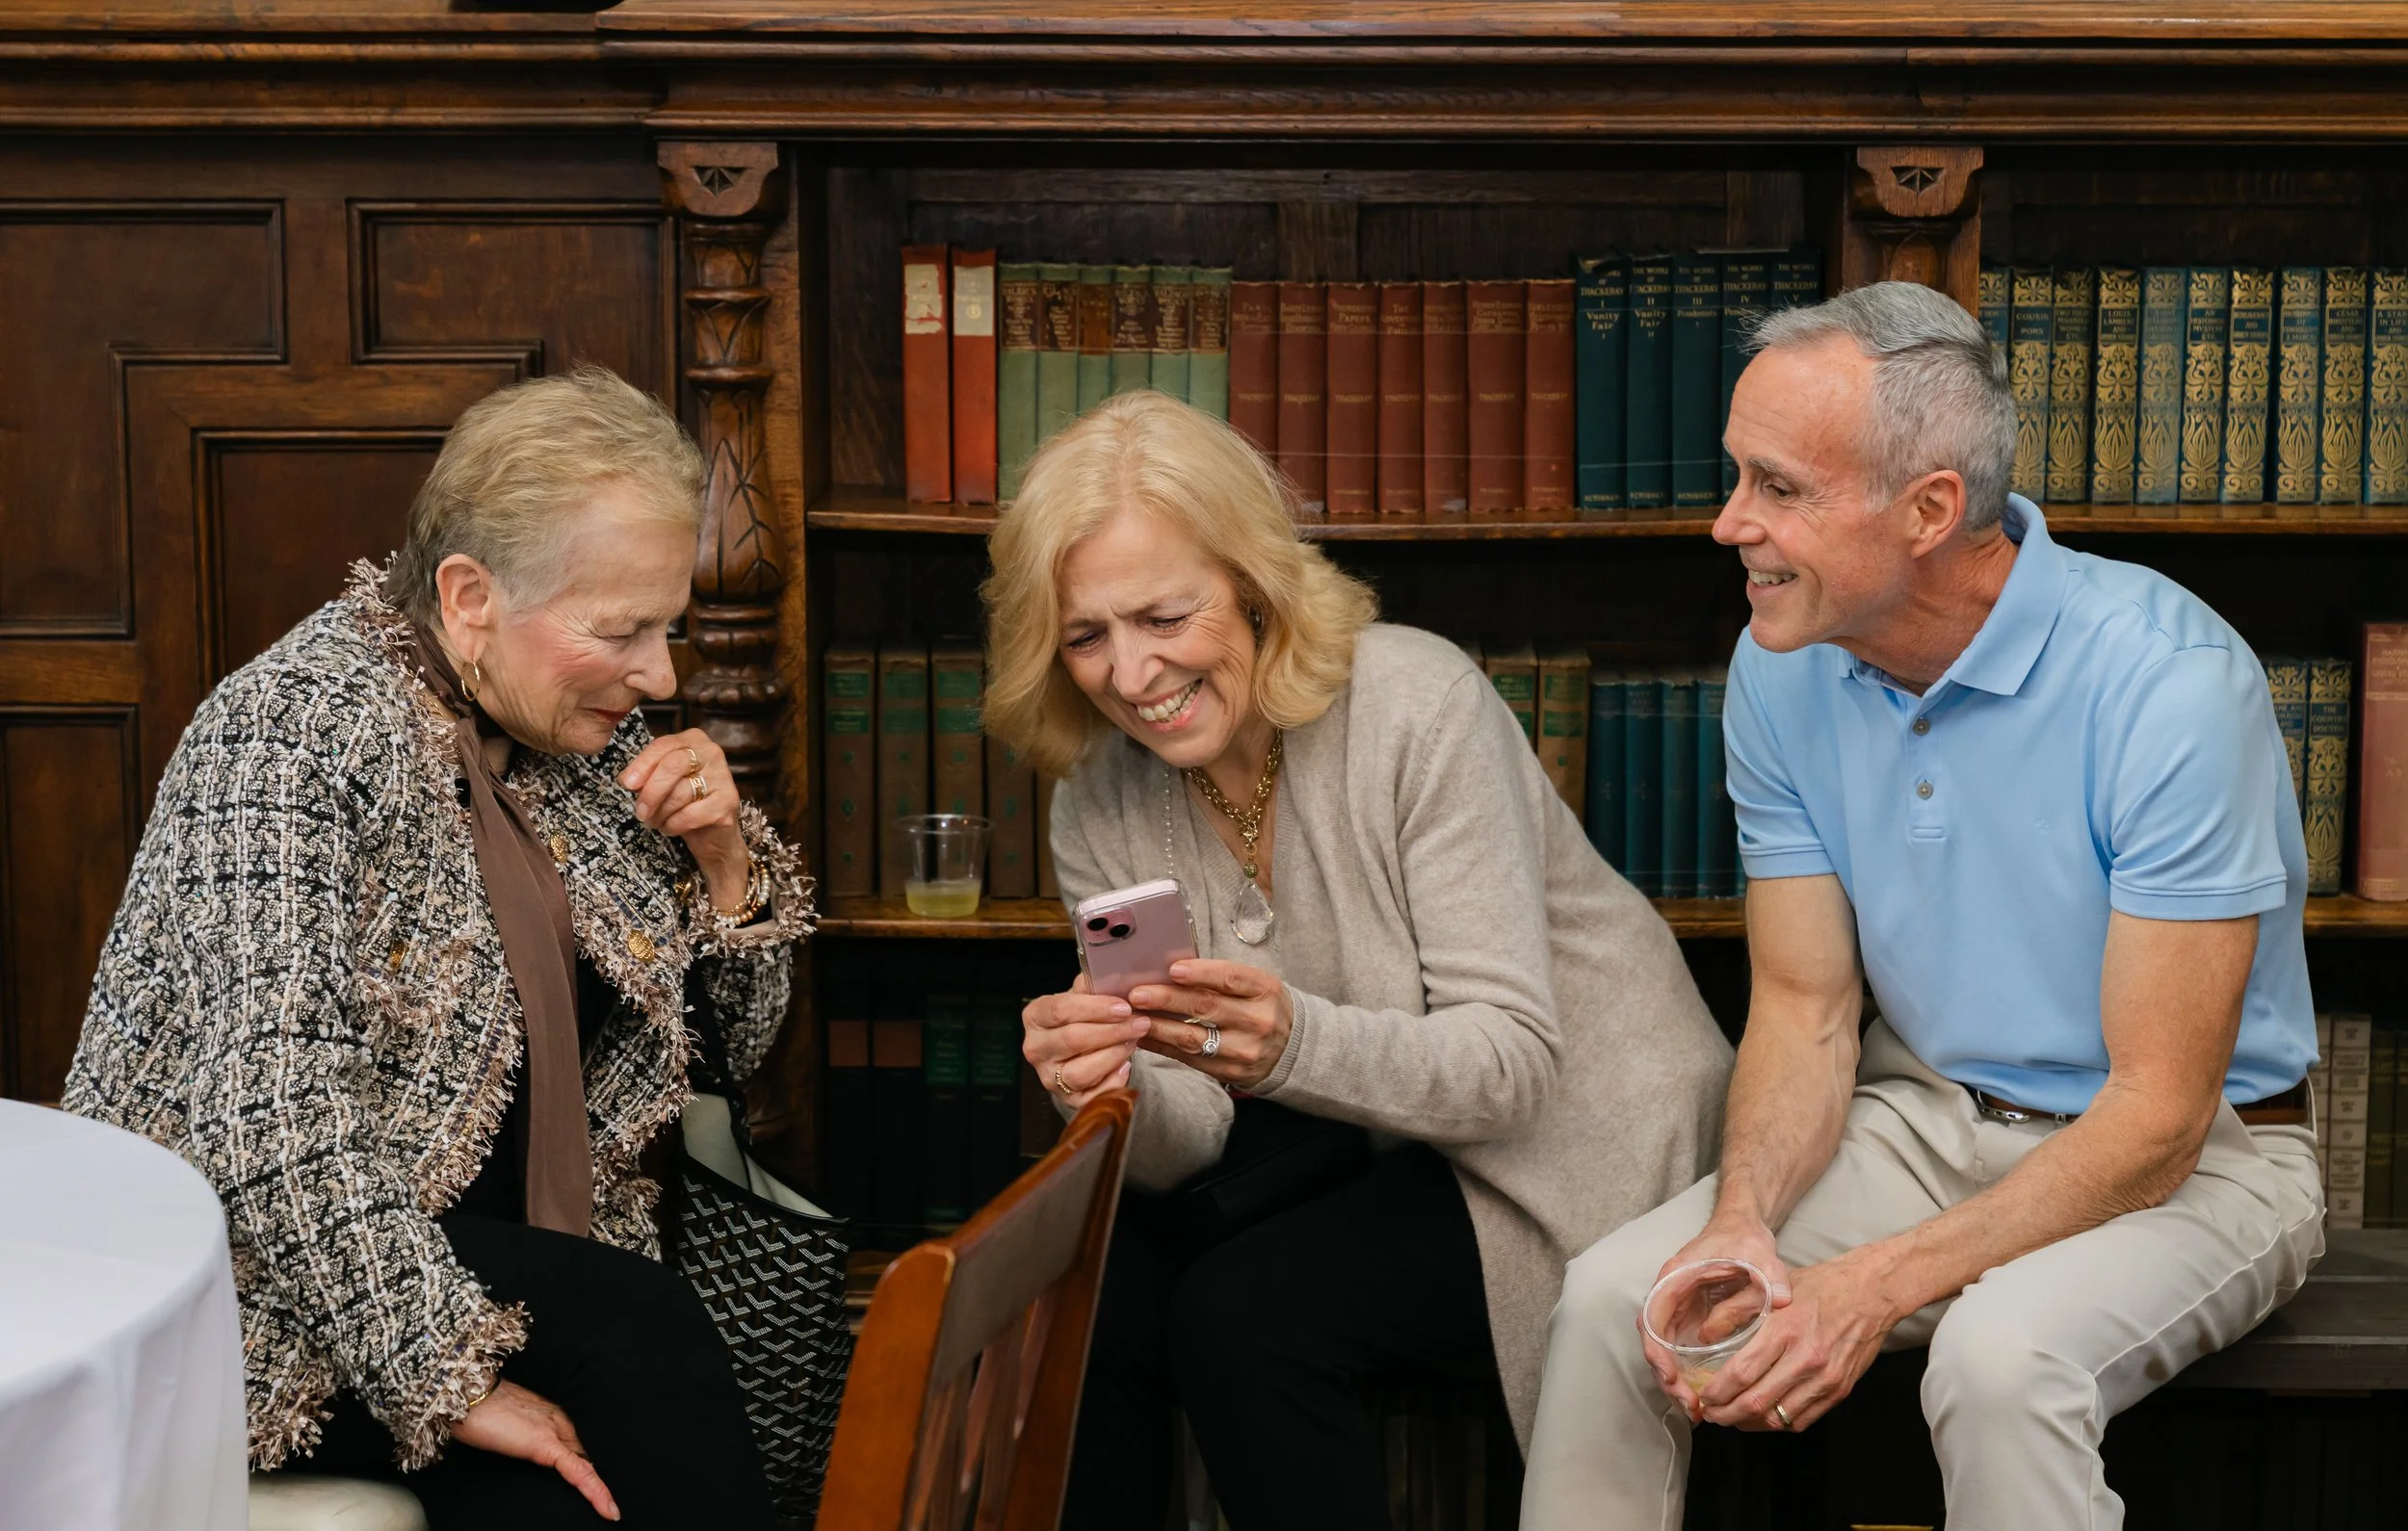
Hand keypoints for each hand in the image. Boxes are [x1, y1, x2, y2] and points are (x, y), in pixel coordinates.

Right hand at [451, 1379, 619, 1520]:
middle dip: (607, 1471)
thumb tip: (530, 1447)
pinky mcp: (546, 1445)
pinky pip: (579, 1472)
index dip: (598, 1459)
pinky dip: (596, 1491)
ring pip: (591, 1463)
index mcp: (555, 1414)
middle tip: (621, 1498)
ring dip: (605, 1487)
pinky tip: (609, 1509)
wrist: (464, 1395)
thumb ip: (527, 1434)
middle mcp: (562, 1420)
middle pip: (592, 1450)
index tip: (608, 1481)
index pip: (584, 1440)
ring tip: (616, 1510)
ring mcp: (556, 1431)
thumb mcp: (510, 1423)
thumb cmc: (480, 1409)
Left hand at [619, 728, 747, 909]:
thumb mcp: (663, 783)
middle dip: (651, 792)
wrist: (713, 833)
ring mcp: (723, 777)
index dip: (642, 765)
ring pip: (680, 793)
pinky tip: (670, 827)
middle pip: (672, 766)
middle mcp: (712, 753)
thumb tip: (627, 779)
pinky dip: (673, 825)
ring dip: (660, 813)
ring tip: (655, 821)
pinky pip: (690, 815)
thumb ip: (646, 775)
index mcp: (694, 740)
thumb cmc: (685, 802)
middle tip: (640, 812)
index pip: (664, 745)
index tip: (627, 784)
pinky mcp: (728, 802)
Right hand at [1022, 973, 1147, 1107]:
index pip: (1061, 1010)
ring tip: (1132, 1042)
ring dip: (1113, 1055)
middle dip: (1112, 1031)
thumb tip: (1110, 977)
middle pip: (1073, 1040)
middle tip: (1139, 1023)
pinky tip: (1125, 1066)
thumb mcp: (1083, 996)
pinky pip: (1091, 1096)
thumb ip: (1092, 986)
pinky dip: (1112, 1082)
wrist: (1081, 1048)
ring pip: (1080, 1072)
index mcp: (1035, 1016)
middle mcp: (1035, 1048)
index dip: (1095, 1008)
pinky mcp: (1066, 1099)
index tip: (1124, 1006)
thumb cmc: (1082, 1017)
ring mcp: (1048, 1077)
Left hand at [1129, 958, 1292, 1091]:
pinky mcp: (1230, 1072)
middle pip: (1206, 1007)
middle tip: (1138, 994)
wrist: (1292, 1049)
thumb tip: (1169, 972)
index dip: (1201, 973)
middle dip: (1167, 999)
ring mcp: (1244, 1050)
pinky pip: (1189, 1058)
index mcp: (1265, 990)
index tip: (1172, 969)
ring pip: (1193, 1038)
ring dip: (1158, 1026)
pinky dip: (1163, 1046)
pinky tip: (1144, 1036)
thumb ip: (1220, 978)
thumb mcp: (1255, 986)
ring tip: (1133, 1017)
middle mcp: (1258, 1020)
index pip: (1231, 978)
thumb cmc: (1263, 1007)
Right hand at [1638, 1212, 1791, 1421]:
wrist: (1740, 1228)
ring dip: (1675, 1382)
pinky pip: (1679, 1353)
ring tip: (1696, 1409)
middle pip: (1655, 1342)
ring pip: (1665, 1352)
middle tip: (1690, 1404)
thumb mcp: (1757, 1251)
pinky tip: (1703, 1397)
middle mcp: (1669, 1296)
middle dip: (1667, 1377)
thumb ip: (1769, 1273)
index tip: (1671, 1376)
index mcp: (1675, 1276)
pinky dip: (1686, 1375)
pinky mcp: (1689, 1321)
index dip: (1657, 1350)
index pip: (1652, 1317)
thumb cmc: (1743, 1238)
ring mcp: (1677, 1310)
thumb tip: (1783, 1299)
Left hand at [1695, 1249, 1895, 1434]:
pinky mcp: (1839, 1391)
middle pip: (1756, 1402)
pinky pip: (1801, 1420)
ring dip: (1749, 1423)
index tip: (1703, 1395)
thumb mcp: (1774, 1285)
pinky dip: (1777, 1424)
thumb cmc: (1821, 1286)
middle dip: (1726, 1414)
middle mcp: (1807, 1358)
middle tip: (1710, 1413)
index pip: (1742, 1372)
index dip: (1717, 1391)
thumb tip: (1705, 1334)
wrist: (1872, 1292)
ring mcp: (1826, 1379)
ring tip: (1732, 1417)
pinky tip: (1762, 1415)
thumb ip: (1736, 1308)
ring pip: (1778, 1418)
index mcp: (1786, 1329)